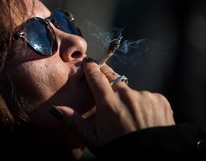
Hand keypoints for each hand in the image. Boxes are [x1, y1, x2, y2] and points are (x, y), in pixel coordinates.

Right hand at [53, 58, 174, 147]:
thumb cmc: (120, 152)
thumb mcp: (94, 140)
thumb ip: (74, 122)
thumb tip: (56, 109)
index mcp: (109, 104)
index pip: (96, 76)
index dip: (91, 68)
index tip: (88, 63)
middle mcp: (127, 95)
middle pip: (113, 79)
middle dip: (107, 81)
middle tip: (106, 94)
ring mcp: (145, 96)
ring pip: (130, 90)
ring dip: (126, 97)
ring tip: (128, 116)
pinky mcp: (160, 99)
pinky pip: (146, 96)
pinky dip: (142, 103)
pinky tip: (142, 118)